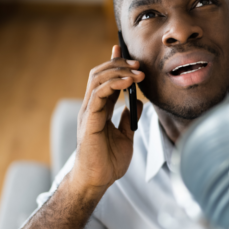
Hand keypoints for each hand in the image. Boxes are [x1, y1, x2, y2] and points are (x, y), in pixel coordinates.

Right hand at [72, 45, 143, 196]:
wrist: (99, 180)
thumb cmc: (108, 161)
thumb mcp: (126, 136)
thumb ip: (130, 118)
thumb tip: (139, 103)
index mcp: (99, 110)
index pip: (104, 79)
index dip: (112, 62)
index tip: (121, 48)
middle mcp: (91, 107)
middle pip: (99, 74)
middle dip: (119, 64)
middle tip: (139, 64)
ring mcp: (89, 112)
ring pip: (98, 79)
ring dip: (119, 71)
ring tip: (137, 72)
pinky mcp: (90, 120)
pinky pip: (99, 94)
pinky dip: (114, 84)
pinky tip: (128, 83)